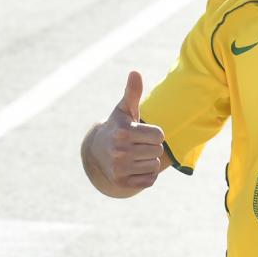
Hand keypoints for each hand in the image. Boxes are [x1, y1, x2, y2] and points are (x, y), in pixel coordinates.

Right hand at [86, 71, 166, 191]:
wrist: (98, 153)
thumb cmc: (118, 127)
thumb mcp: (125, 110)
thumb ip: (133, 92)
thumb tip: (135, 72)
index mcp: (123, 132)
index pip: (159, 135)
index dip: (155, 134)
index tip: (143, 133)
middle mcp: (119, 151)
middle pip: (158, 151)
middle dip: (152, 147)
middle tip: (138, 144)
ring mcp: (120, 169)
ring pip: (155, 166)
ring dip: (149, 161)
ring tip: (135, 155)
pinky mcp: (122, 183)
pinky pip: (150, 180)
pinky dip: (147, 175)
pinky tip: (134, 167)